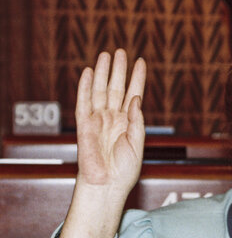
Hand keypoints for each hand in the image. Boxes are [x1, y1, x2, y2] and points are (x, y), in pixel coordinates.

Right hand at [75, 49, 146, 195]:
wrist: (107, 185)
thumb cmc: (125, 170)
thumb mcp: (138, 144)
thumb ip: (137, 121)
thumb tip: (135, 98)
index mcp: (128, 123)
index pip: (133, 94)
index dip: (137, 78)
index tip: (141, 62)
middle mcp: (113, 118)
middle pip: (116, 88)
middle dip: (119, 70)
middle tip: (121, 51)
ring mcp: (98, 120)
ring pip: (100, 91)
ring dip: (103, 73)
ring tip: (106, 55)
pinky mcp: (84, 126)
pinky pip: (83, 102)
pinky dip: (85, 87)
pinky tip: (90, 72)